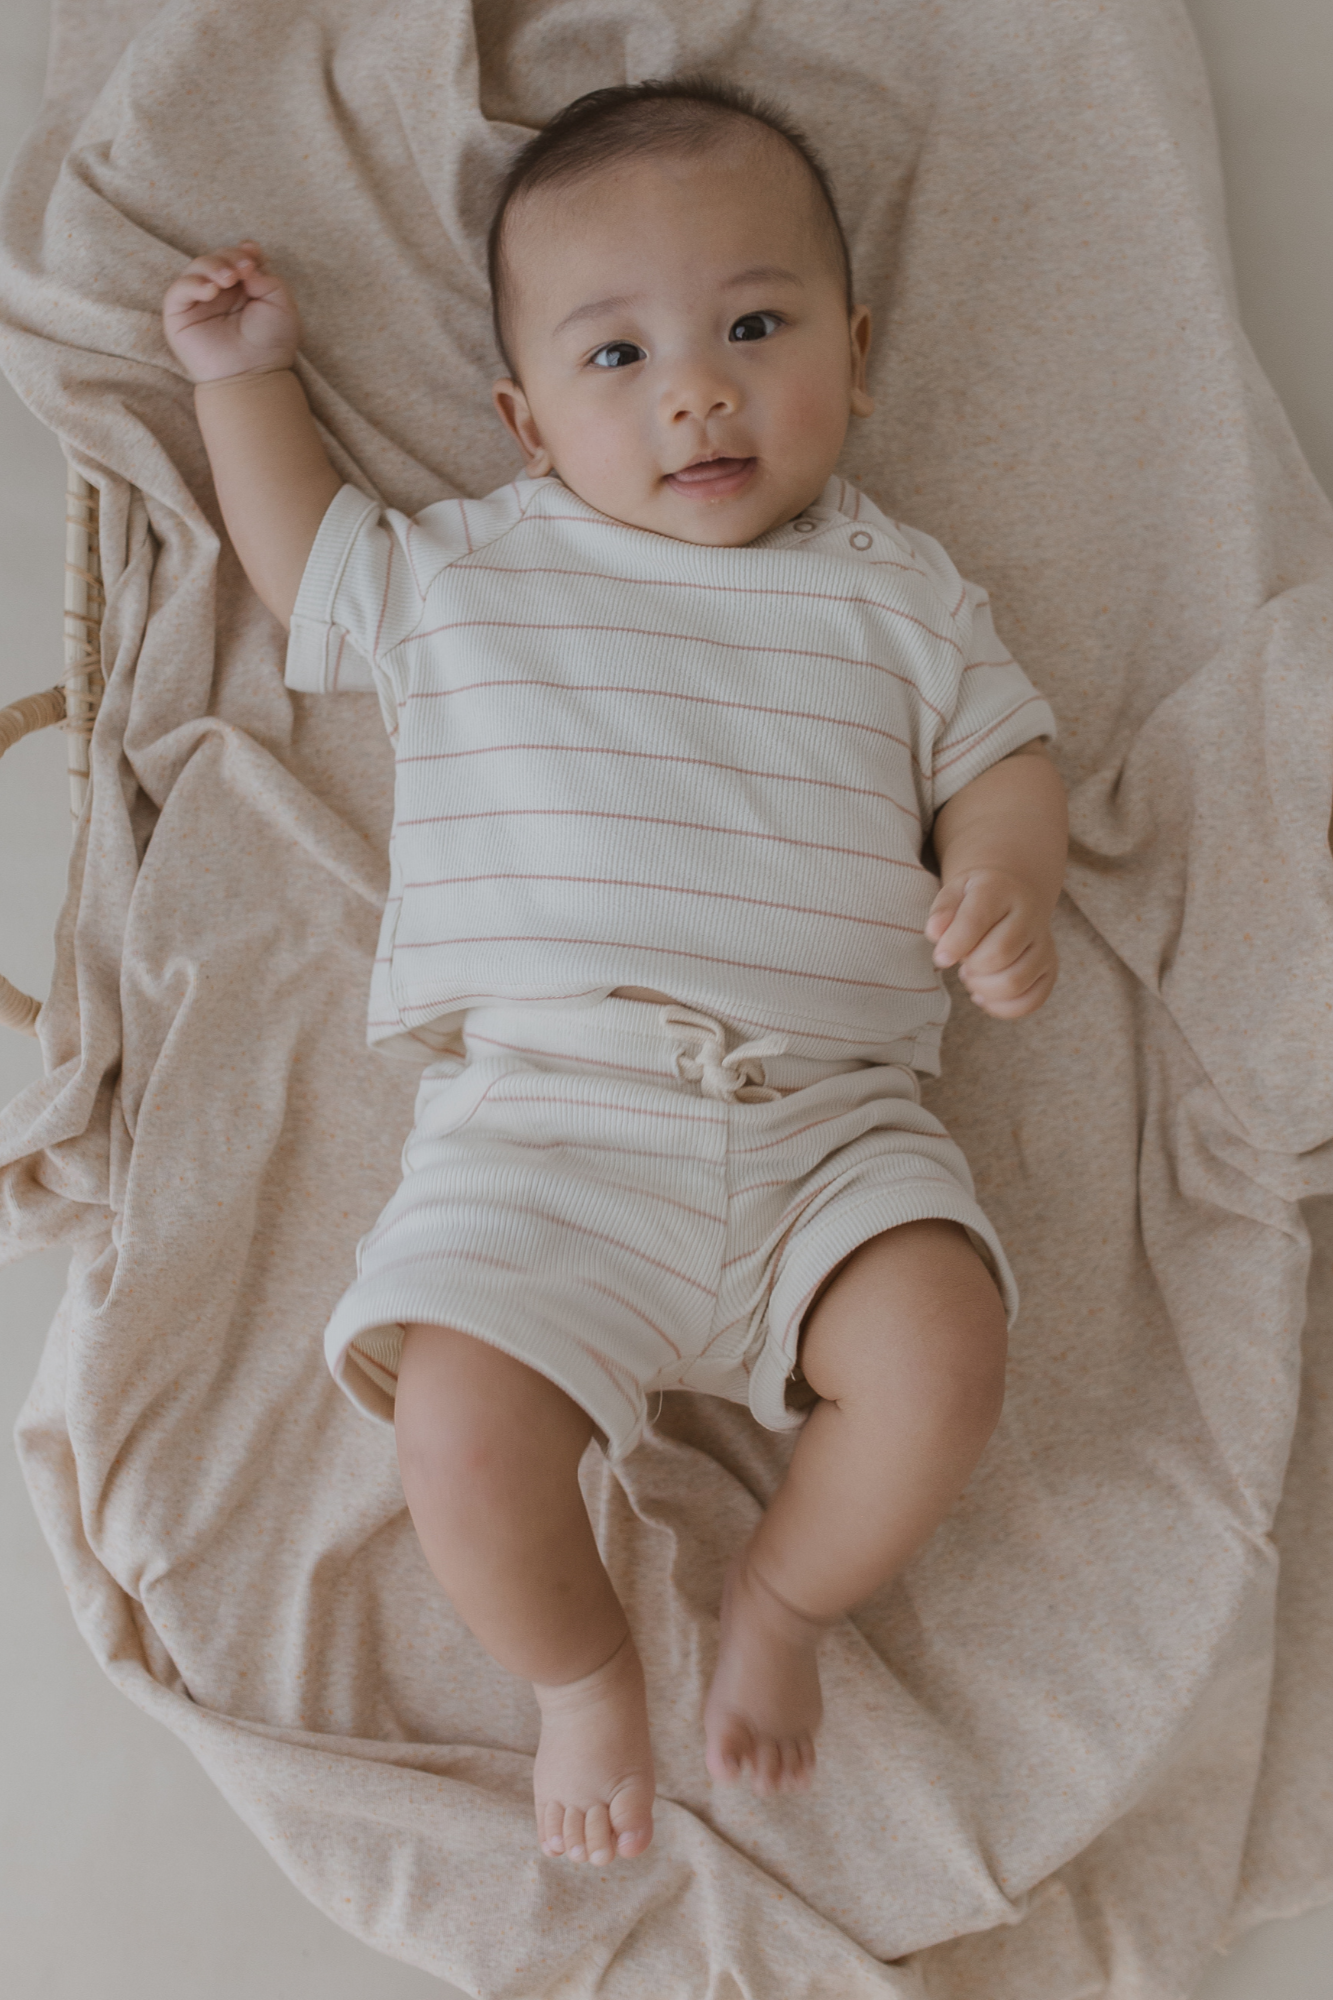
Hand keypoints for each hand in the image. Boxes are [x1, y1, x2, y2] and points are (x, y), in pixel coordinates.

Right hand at [162, 241, 300, 383]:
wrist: (254, 374)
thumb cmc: (271, 344)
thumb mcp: (281, 304)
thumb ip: (267, 277)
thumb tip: (245, 264)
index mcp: (243, 288)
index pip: (237, 257)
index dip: (243, 251)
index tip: (253, 255)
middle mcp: (220, 292)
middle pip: (217, 257)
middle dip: (230, 256)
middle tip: (244, 269)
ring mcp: (199, 302)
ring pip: (197, 267)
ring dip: (213, 266)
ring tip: (230, 279)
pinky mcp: (179, 315)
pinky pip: (179, 289)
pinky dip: (194, 284)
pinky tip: (211, 291)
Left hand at [926, 868, 1057, 1017]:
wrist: (1016, 895)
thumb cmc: (976, 898)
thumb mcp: (955, 891)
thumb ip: (942, 911)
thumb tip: (935, 934)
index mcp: (1000, 891)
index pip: (976, 920)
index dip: (954, 945)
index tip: (941, 958)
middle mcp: (1030, 916)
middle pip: (999, 955)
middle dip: (971, 967)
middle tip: (963, 962)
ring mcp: (1044, 944)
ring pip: (1015, 982)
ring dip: (984, 988)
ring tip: (973, 976)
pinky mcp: (1050, 968)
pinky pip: (1032, 1000)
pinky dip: (1002, 1007)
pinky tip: (984, 995)